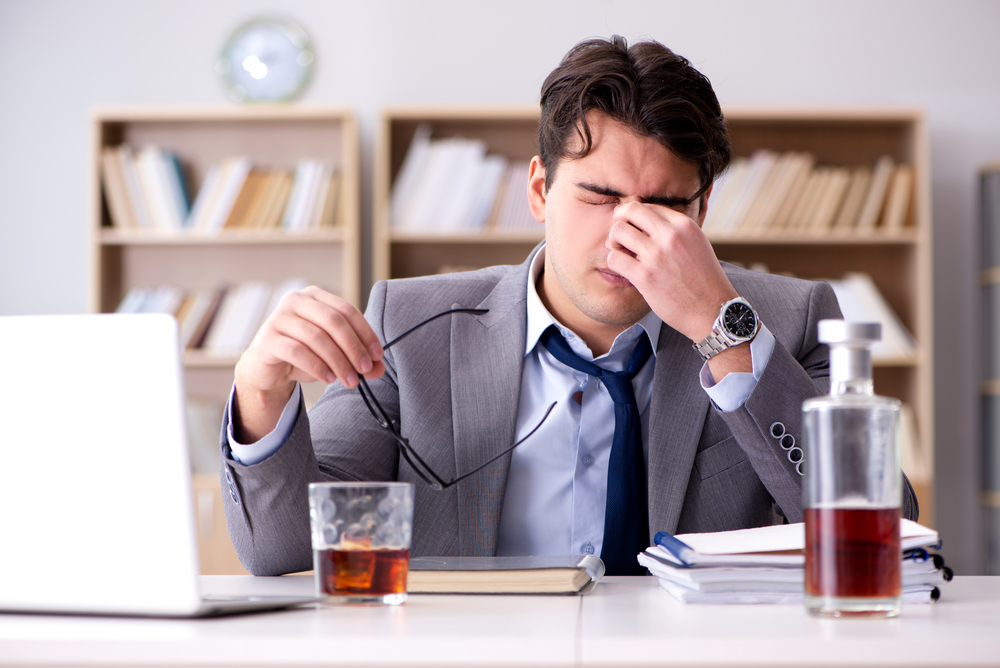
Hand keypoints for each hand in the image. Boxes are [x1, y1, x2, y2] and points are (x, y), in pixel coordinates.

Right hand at [232, 286, 384, 441]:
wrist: (267, 368)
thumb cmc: (303, 355)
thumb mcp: (333, 354)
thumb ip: (357, 358)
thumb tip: (379, 368)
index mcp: (315, 296)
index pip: (347, 310)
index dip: (365, 333)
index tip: (377, 355)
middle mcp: (295, 300)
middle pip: (333, 321)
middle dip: (353, 347)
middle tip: (365, 369)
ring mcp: (279, 318)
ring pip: (317, 337)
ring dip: (338, 361)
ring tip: (349, 380)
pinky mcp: (268, 339)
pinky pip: (298, 351)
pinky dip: (317, 366)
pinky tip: (328, 378)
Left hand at [605, 201, 737, 342]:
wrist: (713, 310)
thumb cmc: (703, 280)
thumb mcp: (696, 244)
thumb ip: (674, 231)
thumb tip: (645, 220)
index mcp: (684, 225)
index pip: (647, 206)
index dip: (635, 218)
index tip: (635, 232)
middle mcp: (670, 236)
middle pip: (628, 211)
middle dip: (620, 223)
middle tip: (623, 240)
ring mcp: (657, 255)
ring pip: (617, 232)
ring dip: (614, 243)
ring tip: (623, 255)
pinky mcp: (645, 276)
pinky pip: (614, 258)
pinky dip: (615, 262)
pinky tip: (625, 270)